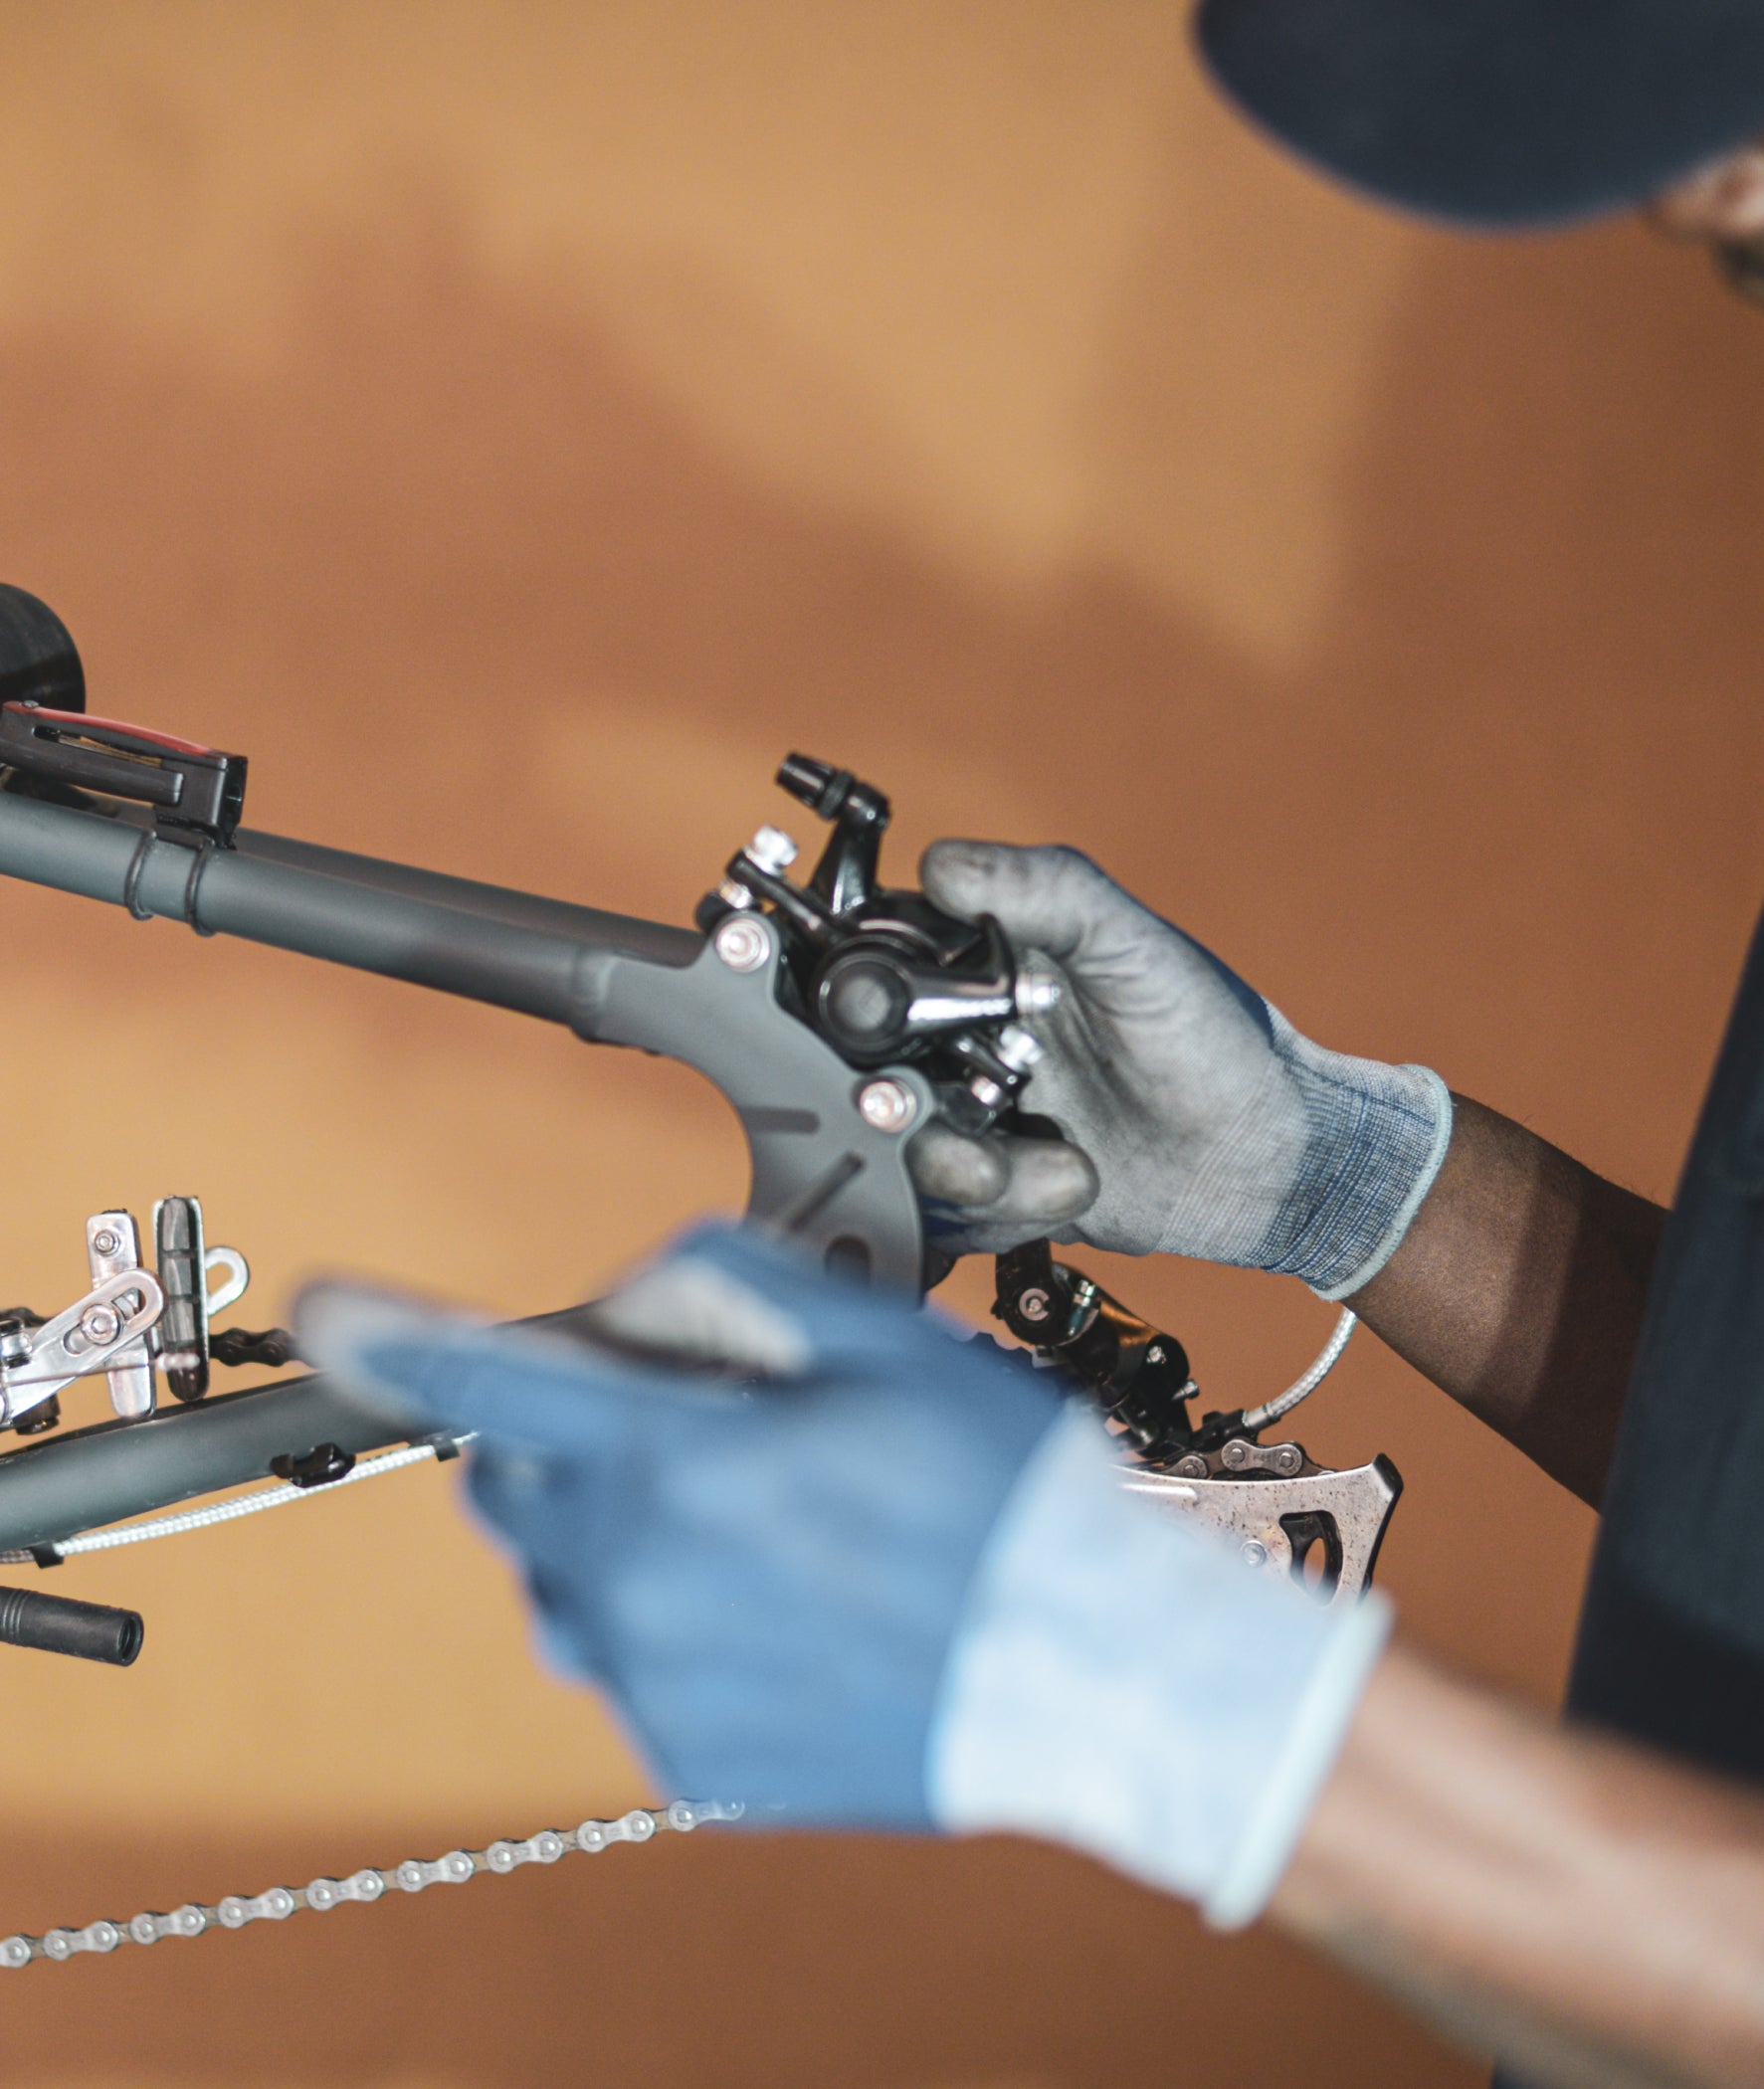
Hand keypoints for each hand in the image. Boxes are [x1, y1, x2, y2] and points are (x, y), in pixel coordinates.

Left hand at [298, 1223, 1389, 1924]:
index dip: (392, 1332)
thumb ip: (725, 1284)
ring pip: (563, 1580)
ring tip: (761, 1528)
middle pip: (515, 1481)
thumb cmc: (1002, 1496)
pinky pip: (627, 1665)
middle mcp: (642, 1583)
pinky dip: (669, 1619)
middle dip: (570, 1435)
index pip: (488, 1378)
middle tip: (707, 1428)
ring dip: (617, 1531)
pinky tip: (783, 1609)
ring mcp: (659, 1686)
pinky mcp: (693, 1761)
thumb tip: (627, 1300)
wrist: (1099, 1674)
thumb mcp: (881, 1339)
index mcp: (681, 1464)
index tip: (330, 1308)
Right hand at [909, 843, 1449, 1297]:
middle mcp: (956, 1041)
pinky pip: (944, 1218)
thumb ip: (1045, 890)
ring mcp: (970, 1118)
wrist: (1269, 1157)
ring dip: (974, 1176)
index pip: (871, 973)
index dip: (860, 1008)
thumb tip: (940, 864)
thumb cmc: (1213, 1034)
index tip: (891, 1038)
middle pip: (865, 1078)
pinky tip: (1070, 1188)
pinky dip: (1002, 1214)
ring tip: (1064, 1169)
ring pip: (902, 1157)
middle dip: (908, 1117)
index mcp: (973, 965)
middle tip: (954, 1131)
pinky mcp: (990, 1191)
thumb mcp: (1133, 945)